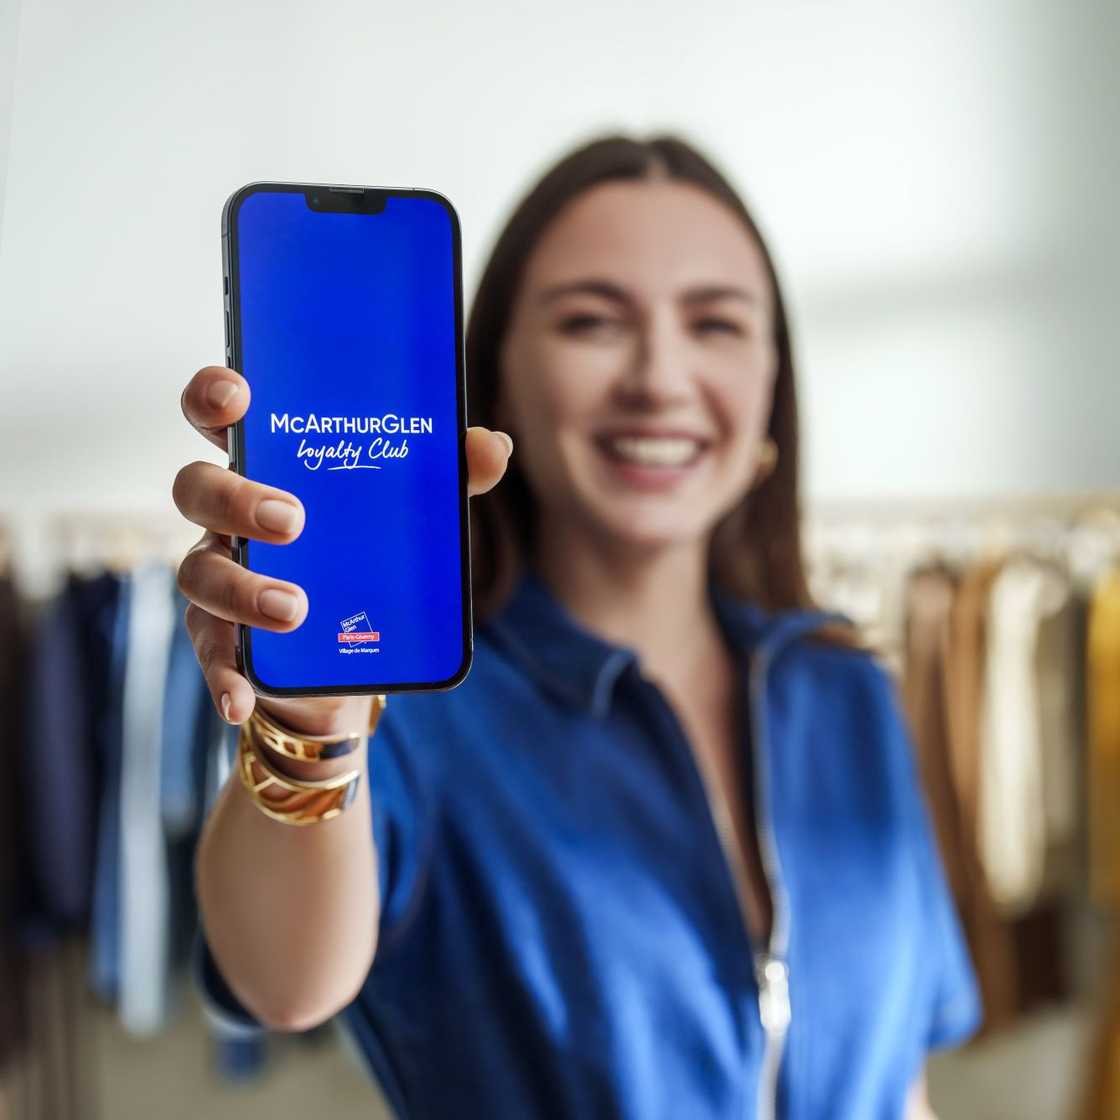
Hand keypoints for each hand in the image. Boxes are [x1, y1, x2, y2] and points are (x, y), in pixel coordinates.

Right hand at [173, 364, 512, 736]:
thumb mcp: (407, 513)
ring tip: (295, 609)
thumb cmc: (366, 553)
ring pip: (198, 572)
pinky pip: (211, 652)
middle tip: (292, 520)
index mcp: (269, 466)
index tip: (237, 396)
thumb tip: (493, 446)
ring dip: (242, 589)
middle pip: (196, 488)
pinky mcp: (224, 636)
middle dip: (235, 498)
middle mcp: (230, 516)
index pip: (219, 416)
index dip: (212, 395)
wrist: (353, 649)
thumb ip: (444, 476)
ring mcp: (221, 574)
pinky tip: (241, 697)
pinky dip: (223, 676)